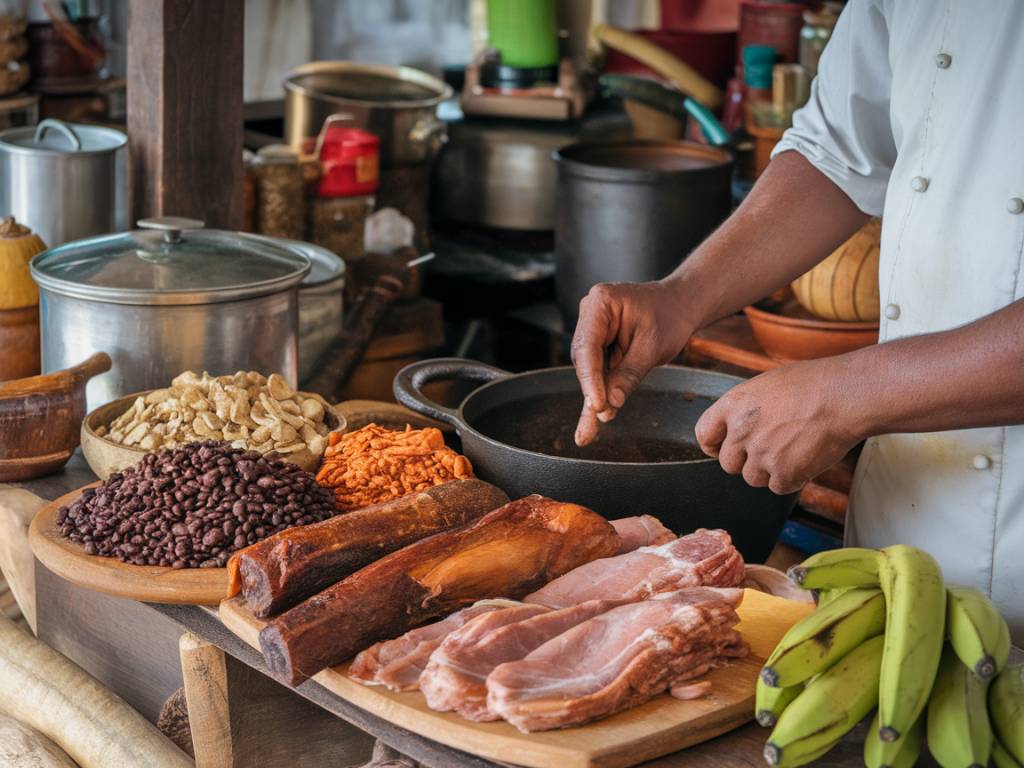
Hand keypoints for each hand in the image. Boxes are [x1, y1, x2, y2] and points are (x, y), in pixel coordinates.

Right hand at [571, 281, 695, 445]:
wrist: (680, 306)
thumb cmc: (670, 316)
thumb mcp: (653, 346)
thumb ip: (629, 374)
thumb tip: (610, 403)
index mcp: (601, 303)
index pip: (588, 347)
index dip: (591, 379)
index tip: (597, 405)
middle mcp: (591, 314)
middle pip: (584, 359)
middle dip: (593, 390)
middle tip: (601, 417)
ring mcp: (593, 330)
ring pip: (589, 370)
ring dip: (594, 396)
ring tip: (590, 430)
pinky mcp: (599, 346)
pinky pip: (598, 373)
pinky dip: (599, 394)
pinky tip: (589, 423)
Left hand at [694, 358, 864, 494]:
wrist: (845, 396)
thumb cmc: (812, 384)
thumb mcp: (766, 384)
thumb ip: (745, 408)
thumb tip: (736, 426)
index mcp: (733, 405)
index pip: (704, 435)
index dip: (714, 445)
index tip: (723, 448)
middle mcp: (741, 432)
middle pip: (728, 464)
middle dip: (746, 460)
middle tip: (771, 447)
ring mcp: (761, 454)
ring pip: (753, 478)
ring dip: (769, 470)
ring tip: (793, 448)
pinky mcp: (784, 473)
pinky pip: (779, 487)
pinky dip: (793, 478)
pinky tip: (806, 457)